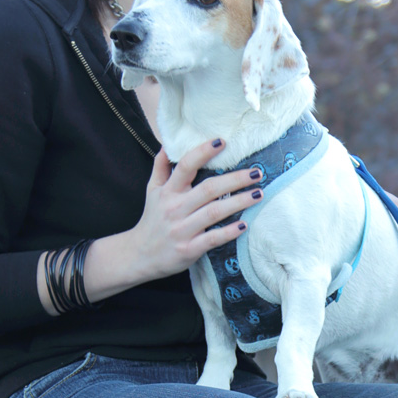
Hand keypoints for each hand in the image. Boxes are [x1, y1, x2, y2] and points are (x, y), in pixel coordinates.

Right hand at [127, 142, 264, 281]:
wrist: (138, 255)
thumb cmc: (152, 220)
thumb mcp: (152, 191)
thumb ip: (160, 167)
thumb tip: (167, 145)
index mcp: (168, 191)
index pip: (185, 166)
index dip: (203, 152)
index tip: (222, 141)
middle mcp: (175, 208)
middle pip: (208, 189)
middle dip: (235, 179)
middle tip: (257, 172)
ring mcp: (182, 229)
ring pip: (214, 212)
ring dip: (238, 202)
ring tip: (258, 194)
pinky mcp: (188, 249)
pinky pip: (212, 238)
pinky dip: (229, 232)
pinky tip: (245, 225)